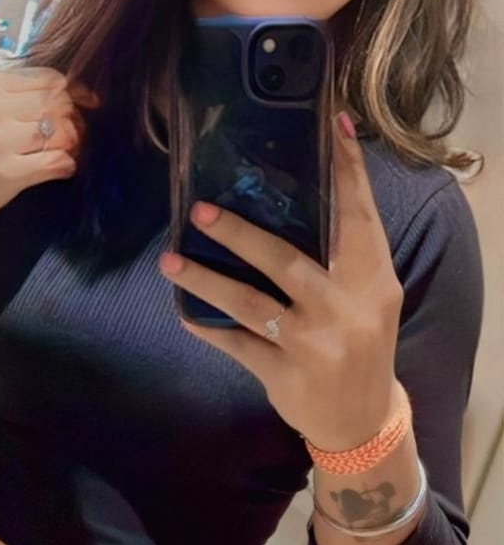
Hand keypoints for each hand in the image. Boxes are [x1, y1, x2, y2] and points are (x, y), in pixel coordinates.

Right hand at [0, 68, 98, 234]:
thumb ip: (14, 95)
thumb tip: (72, 91)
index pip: (50, 79)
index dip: (73, 93)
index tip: (84, 106)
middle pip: (60, 104)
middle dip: (74, 120)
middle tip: (73, 136)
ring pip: (63, 132)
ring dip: (72, 144)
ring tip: (64, 152)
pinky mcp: (8, 172)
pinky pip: (58, 162)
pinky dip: (67, 165)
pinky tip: (61, 168)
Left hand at [159, 113, 403, 450]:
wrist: (363, 420)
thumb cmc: (359, 339)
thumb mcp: (368, 294)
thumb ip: (342, 250)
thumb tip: (295, 188)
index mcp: (373, 278)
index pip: (358, 215)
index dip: (345, 169)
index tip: (329, 124)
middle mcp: (346, 307)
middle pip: (288, 260)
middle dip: (240, 234)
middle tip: (199, 210)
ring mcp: (315, 344)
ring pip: (251, 304)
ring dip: (206, 279)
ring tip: (170, 261)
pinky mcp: (286, 375)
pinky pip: (237, 346)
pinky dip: (209, 328)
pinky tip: (184, 313)